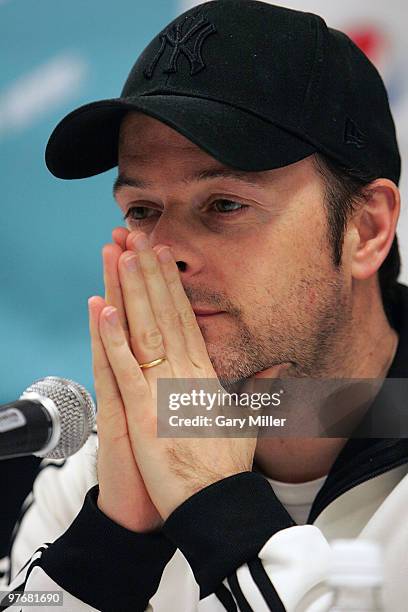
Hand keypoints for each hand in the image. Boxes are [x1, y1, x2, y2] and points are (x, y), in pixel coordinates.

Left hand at [93, 230, 256, 519]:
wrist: (217, 503)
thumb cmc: (228, 465)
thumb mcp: (248, 419)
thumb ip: (260, 387)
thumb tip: (281, 365)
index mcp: (206, 373)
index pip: (187, 318)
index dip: (171, 285)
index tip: (161, 256)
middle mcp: (186, 373)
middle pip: (166, 314)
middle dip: (151, 274)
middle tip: (139, 237)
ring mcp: (163, 390)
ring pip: (146, 331)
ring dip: (132, 292)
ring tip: (122, 256)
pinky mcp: (144, 412)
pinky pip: (127, 369)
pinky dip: (115, 339)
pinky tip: (105, 310)